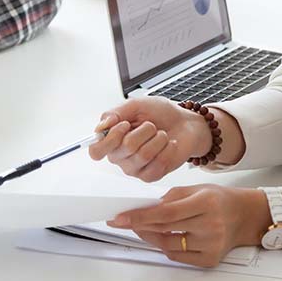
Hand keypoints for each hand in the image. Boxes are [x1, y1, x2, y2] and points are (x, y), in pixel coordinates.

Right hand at [87, 97, 211, 181]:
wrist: (185, 123)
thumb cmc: (160, 114)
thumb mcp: (136, 105)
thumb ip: (115, 113)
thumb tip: (101, 126)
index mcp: (112, 140)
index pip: (96, 151)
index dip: (111, 138)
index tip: (125, 124)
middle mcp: (120, 157)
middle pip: (125, 148)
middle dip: (144, 130)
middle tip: (151, 125)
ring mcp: (135, 168)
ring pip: (143, 155)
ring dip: (158, 138)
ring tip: (162, 134)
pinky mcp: (151, 175)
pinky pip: (157, 164)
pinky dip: (168, 148)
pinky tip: (170, 144)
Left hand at [108, 184, 273, 267]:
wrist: (246, 216)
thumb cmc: (220, 200)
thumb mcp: (197, 188)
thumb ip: (172, 196)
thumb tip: (147, 206)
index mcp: (205, 203)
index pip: (165, 213)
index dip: (140, 216)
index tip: (121, 217)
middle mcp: (210, 225)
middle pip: (164, 229)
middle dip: (139, 225)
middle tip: (123, 221)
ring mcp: (211, 244)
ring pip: (169, 245)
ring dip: (150, 236)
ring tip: (142, 227)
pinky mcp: (210, 259)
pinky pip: (179, 256)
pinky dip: (166, 247)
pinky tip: (162, 237)